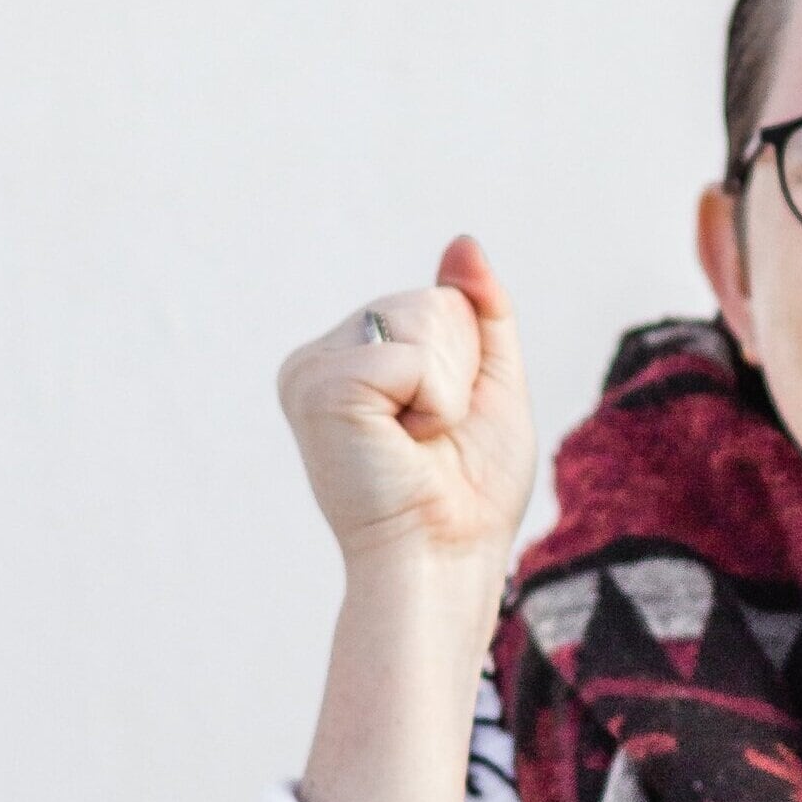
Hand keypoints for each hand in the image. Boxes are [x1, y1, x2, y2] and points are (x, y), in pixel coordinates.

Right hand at [276, 234, 537, 580]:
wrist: (445, 559)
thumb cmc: (468, 492)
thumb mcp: (490, 387)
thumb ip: (480, 314)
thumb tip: (463, 242)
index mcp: (353, 357)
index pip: (438, 302)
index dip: (468, 364)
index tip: (442, 426)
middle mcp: (320, 359)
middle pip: (430, 302)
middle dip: (460, 372)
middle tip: (431, 438)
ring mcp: (311, 371)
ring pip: (422, 317)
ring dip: (448, 389)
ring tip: (417, 441)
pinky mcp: (319, 388)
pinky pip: (412, 355)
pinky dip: (434, 402)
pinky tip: (405, 443)